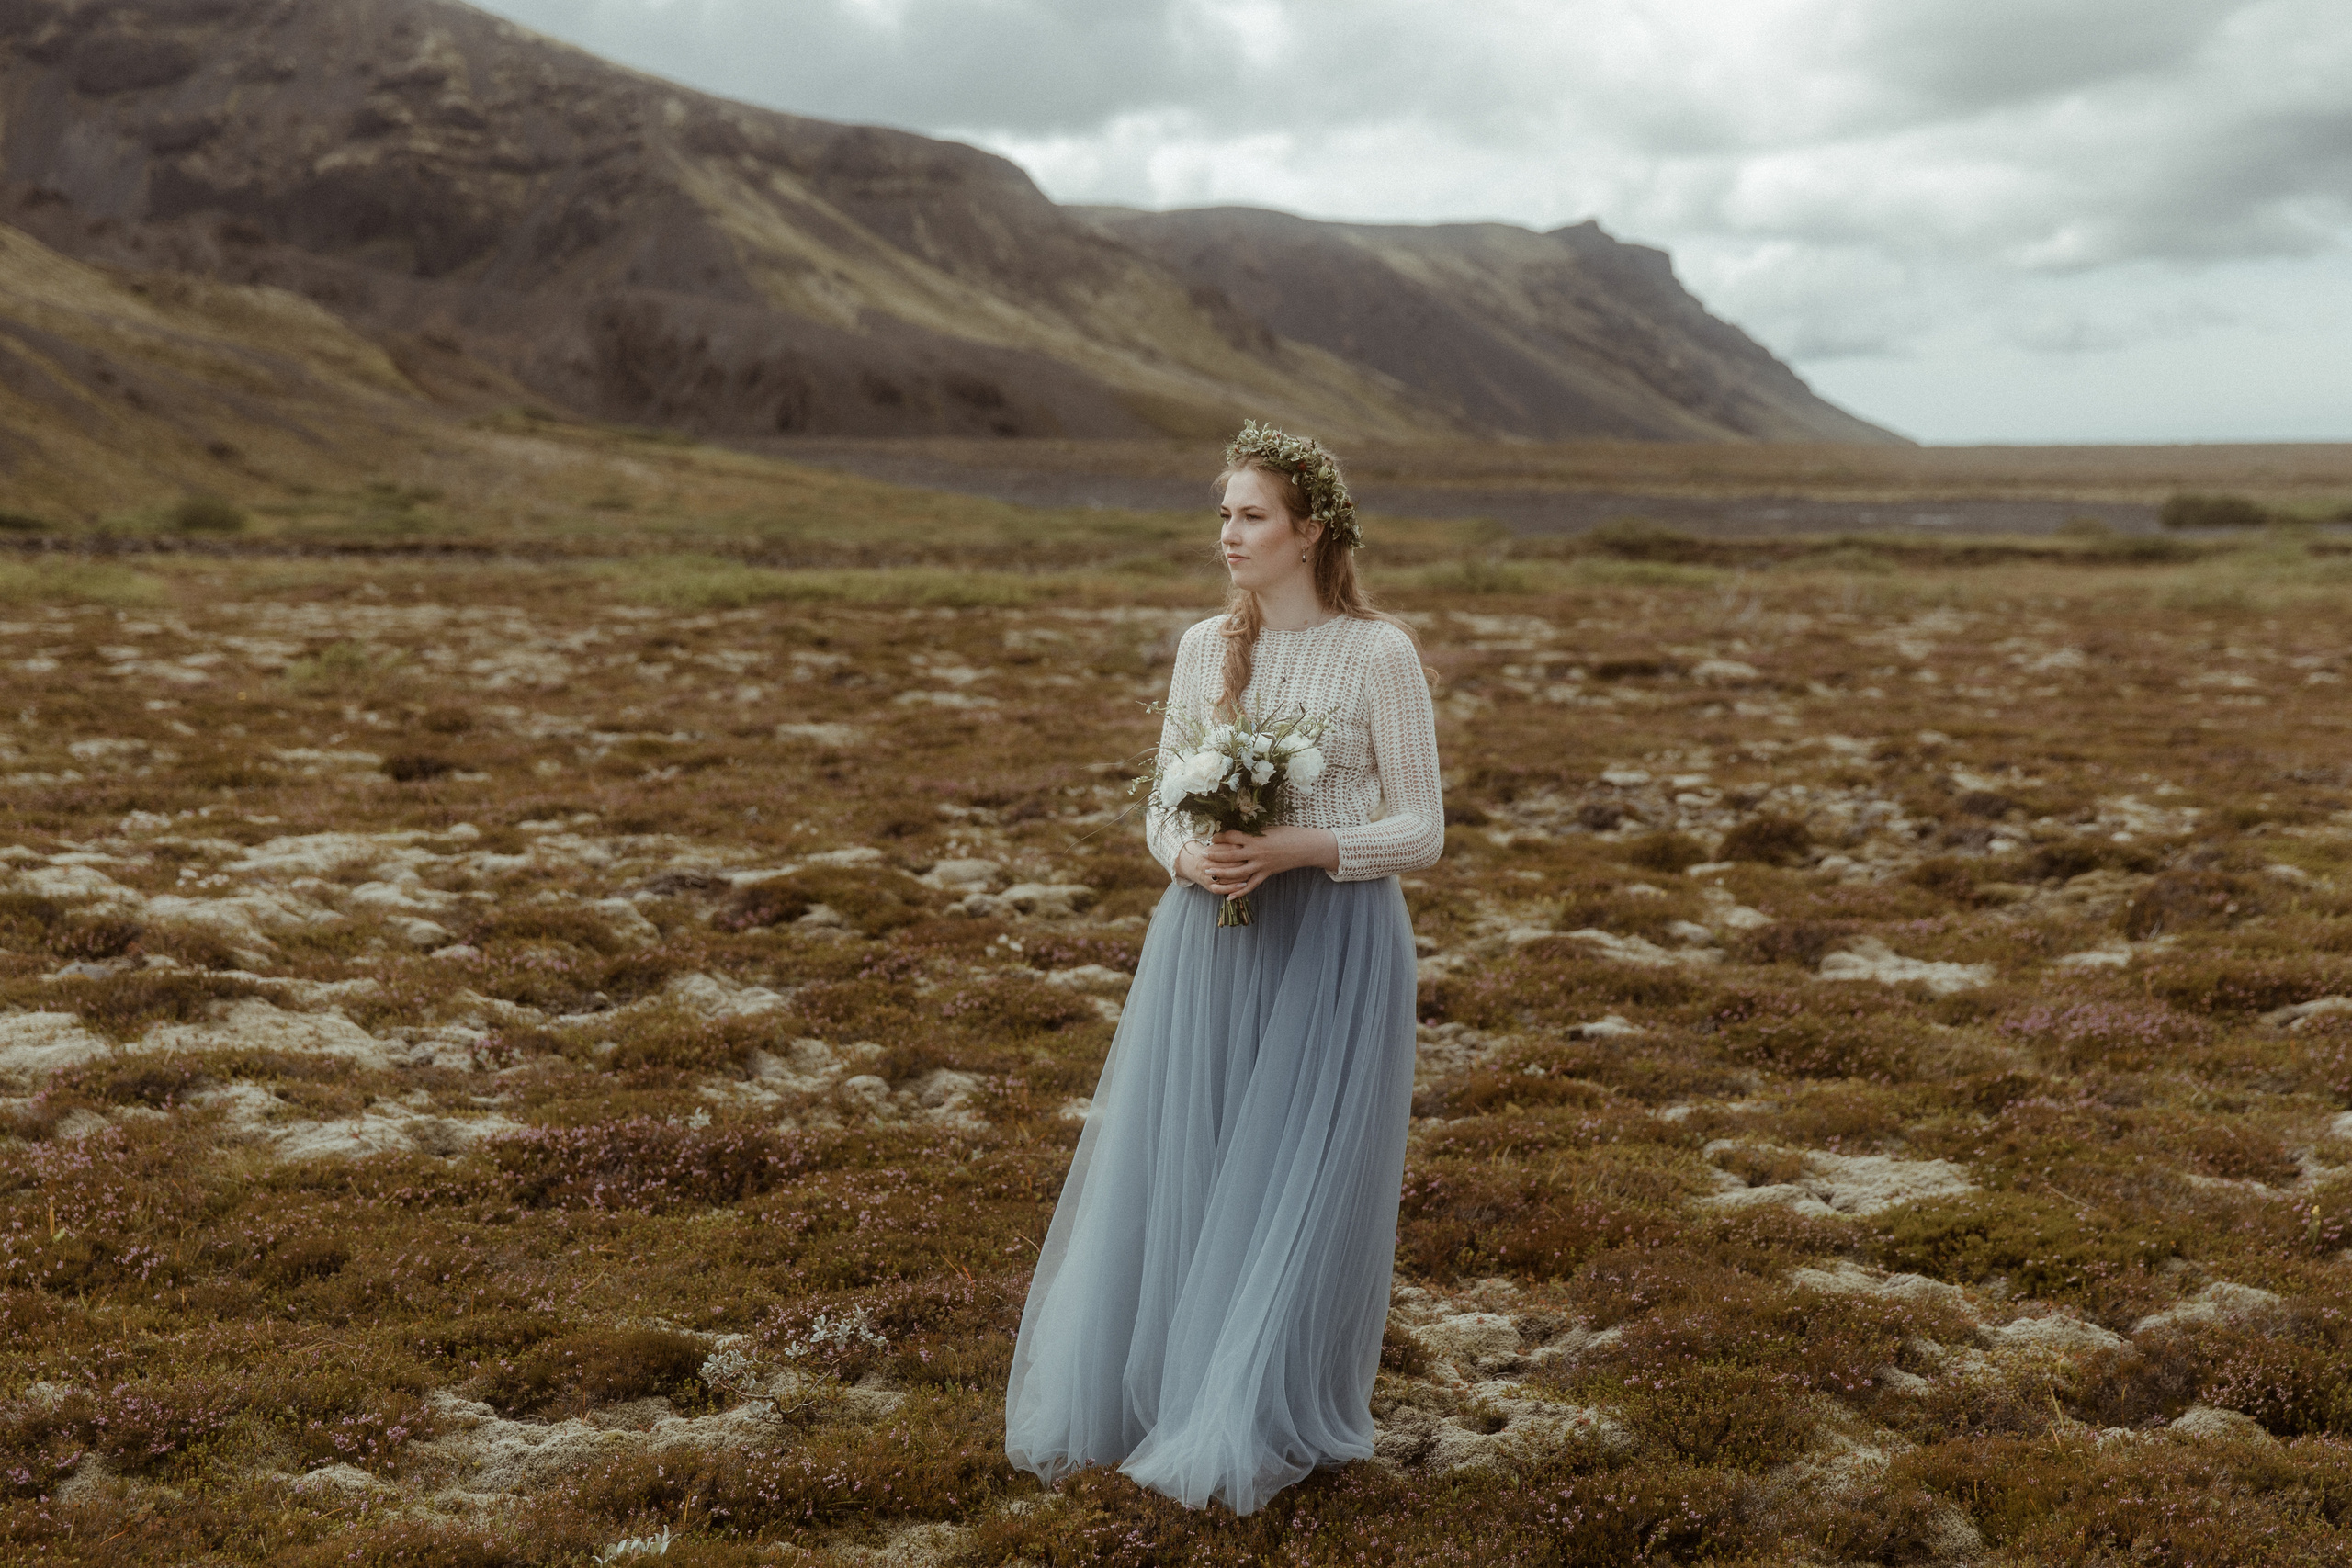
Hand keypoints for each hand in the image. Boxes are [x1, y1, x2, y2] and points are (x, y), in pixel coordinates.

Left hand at [1193, 825, 1339, 900]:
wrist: (1305, 847)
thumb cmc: (1288, 834)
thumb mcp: (1269, 829)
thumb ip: (1253, 832)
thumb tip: (1239, 830)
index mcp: (1256, 838)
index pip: (1232, 837)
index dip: (1220, 837)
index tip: (1212, 838)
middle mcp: (1256, 852)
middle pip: (1230, 855)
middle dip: (1215, 855)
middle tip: (1203, 855)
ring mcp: (1261, 865)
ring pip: (1237, 872)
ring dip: (1222, 873)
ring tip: (1209, 872)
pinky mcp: (1267, 874)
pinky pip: (1251, 885)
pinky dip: (1240, 891)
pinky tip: (1229, 896)